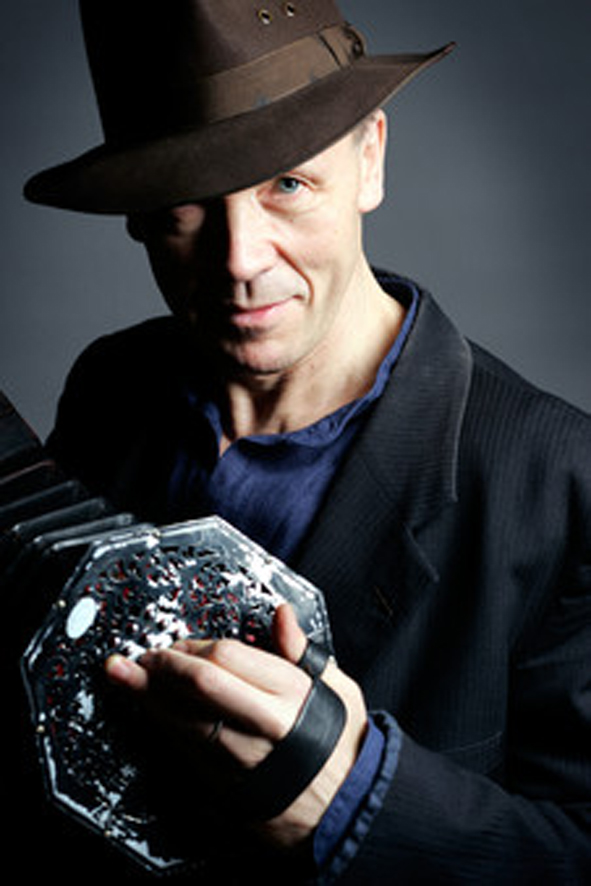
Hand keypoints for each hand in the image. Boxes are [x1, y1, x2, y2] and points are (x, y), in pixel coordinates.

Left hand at [105, 604, 367, 846]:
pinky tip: (148, 715)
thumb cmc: (341, 742)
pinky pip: (188, 752)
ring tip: (124, 679)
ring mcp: (243, 758)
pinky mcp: (228, 785)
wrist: (346, 808)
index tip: (178, 642)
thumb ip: (301, 649)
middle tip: (139, 657)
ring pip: (185, 722)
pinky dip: (164, 730)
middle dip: (162, 667)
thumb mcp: (336, 686)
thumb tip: (281, 615)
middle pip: (200, 686)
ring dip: (149, 699)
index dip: (194, 646)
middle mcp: (264, 724)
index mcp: (291, 693)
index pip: (228, 657)